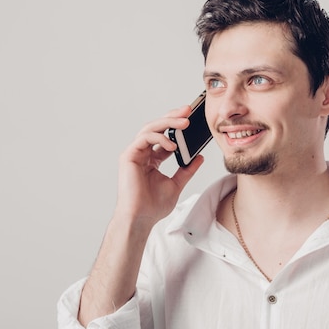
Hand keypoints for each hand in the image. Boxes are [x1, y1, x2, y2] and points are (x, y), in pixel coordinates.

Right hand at [114, 105, 204, 227]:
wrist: (141, 218)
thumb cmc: (153, 206)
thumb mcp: (177, 184)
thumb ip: (187, 170)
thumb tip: (199, 157)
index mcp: (152, 159)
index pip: (164, 136)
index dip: (177, 126)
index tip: (192, 119)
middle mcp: (142, 154)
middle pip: (157, 128)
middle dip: (172, 117)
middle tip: (188, 110)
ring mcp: (134, 154)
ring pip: (150, 129)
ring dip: (168, 122)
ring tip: (184, 123)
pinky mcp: (129, 156)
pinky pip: (144, 138)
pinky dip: (159, 138)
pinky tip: (173, 144)